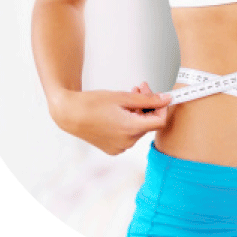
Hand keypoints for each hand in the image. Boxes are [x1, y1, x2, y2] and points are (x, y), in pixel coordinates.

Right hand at [50, 82, 171, 155]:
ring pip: (139, 128)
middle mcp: (127, 142)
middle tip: (139, 88)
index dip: (162, 107)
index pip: (160, 121)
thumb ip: (148, 99)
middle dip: (148, 105)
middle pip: (149, 123)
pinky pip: (129, 134)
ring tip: (129, 96)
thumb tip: (167, 99)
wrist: (69, 114)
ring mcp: (120, 147)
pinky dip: (130, 121)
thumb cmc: (92, 103)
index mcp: (131, 129)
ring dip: (139, 112)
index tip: (159, 95)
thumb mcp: (123, 97)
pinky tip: (121, 110)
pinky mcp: (113, 148)